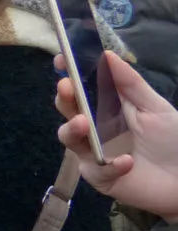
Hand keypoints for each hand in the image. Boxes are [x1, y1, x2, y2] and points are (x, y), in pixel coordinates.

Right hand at [56, 50, 177, 221]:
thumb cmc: (172, 141)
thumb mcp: (155, 108)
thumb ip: (131, 84)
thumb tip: (107, 54)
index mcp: (106, 107)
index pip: (81, 87)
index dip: (69, 73)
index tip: (63, 60)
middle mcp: (95, 127)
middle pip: (68, 109)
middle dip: (64, 98)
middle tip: (66, 87)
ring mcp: (94, 152)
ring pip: (70, 138)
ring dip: (72, 129)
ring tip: (83, 123)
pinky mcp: (100, 176)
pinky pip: (96, 169)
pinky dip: (110, 165)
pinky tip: (127, 162)